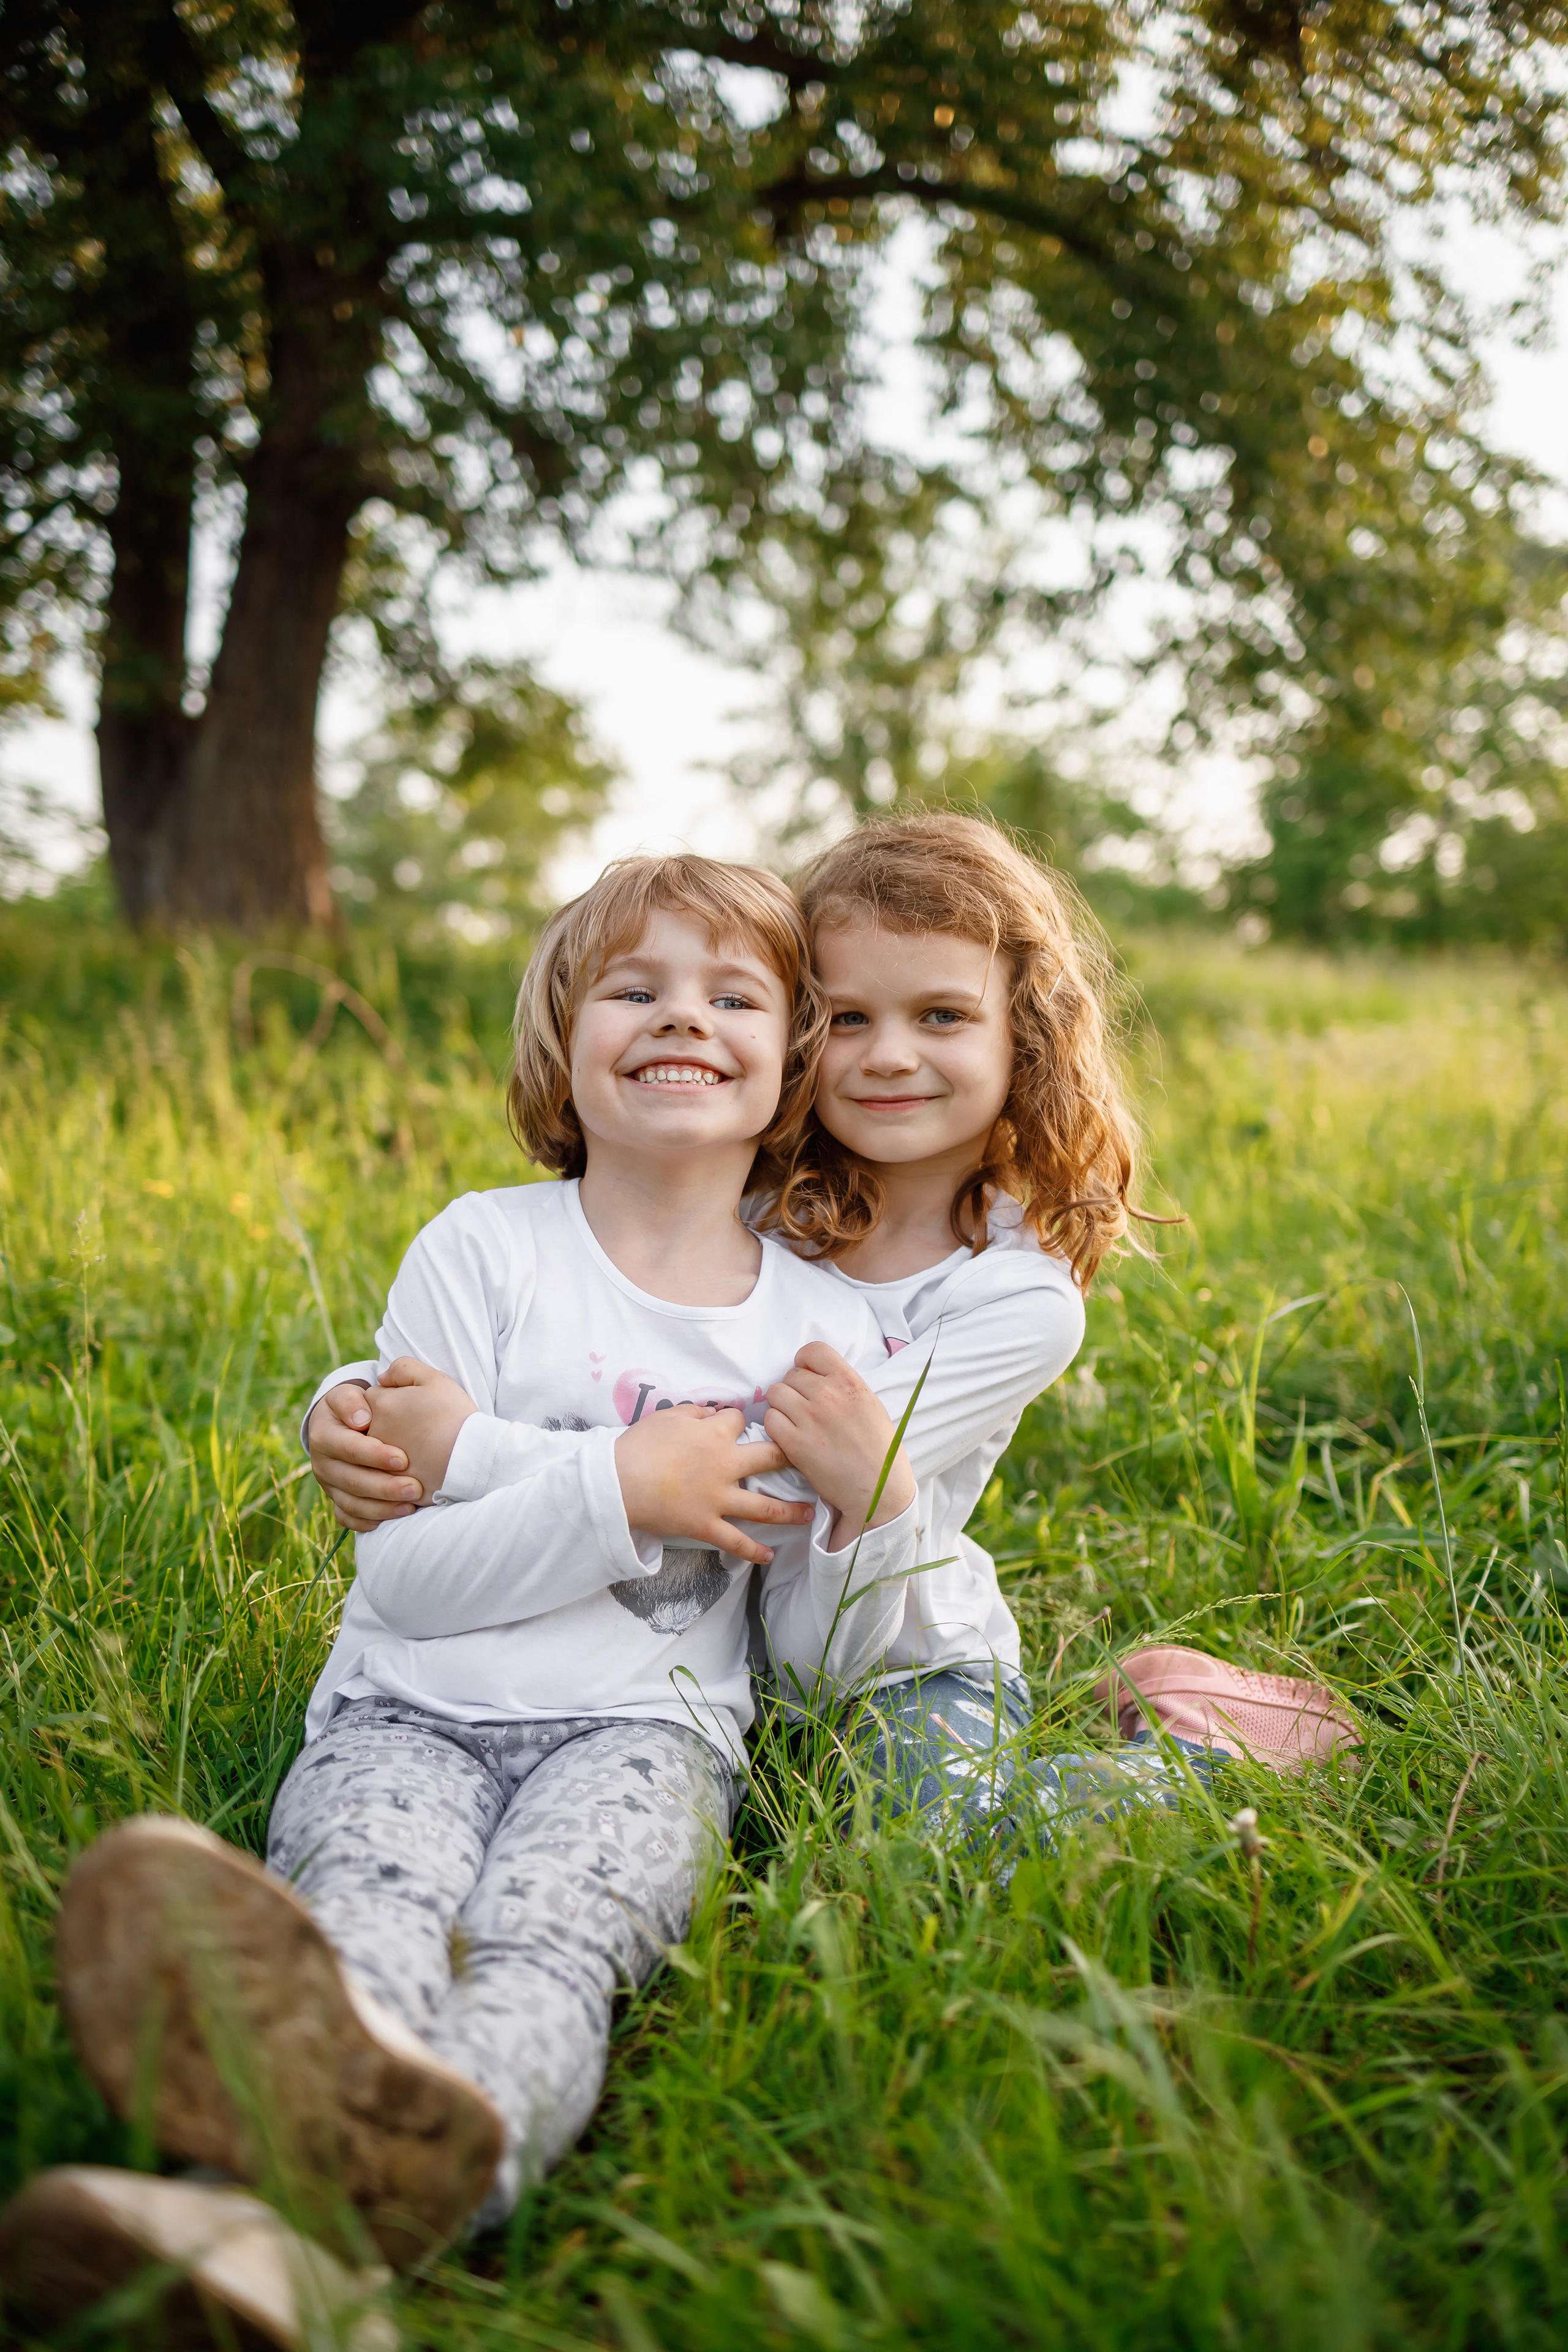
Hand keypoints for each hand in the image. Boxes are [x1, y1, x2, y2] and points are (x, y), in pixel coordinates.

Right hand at [307, 1382, 422, 1532]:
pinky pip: (348, 1517)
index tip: (404, 1459)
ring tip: (411, 1506)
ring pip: (351, 1504)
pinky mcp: (336, 1500)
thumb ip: (353, 1399)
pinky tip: (393, 1518)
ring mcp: (328, 1485)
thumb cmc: (355, 1406)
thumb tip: (362, 1418)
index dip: (375, 1455)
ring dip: (382, 1508)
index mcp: (323, 1435)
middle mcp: (322, 1463)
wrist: (342, 1424)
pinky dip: (369, 1521)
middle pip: (352, 1481)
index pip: (348, 1448)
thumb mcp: (348, 1394)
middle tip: (416, 1489)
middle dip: (385, 1487)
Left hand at [360, 1357, 480, 1503]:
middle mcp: (374, 1432)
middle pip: (371, 1424)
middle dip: (388, 1425)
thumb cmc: (455, 1416)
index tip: (413, 1408)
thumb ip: (403, 1369)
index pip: (372, 1397)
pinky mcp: (388, 1484)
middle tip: (417, 1428)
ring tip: (419, 1450)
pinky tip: (418, 1469)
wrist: (469, 1459)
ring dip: (390, 1450)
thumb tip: (382, 1377)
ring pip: (376, 1452)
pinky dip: (396, 1474)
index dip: (393, 1400)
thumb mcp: (435, 1379)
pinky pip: (382, 1477)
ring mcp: (378, 1461)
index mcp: (381, 1404)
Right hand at [614, 1405, 813, 1567]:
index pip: (739, 1420)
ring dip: (790, 1510)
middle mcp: (726, 1465)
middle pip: (770, 1457)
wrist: (619, 1481)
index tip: (739, 1425)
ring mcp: (719, 1498)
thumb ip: (695, 1414)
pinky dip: (753, 1552)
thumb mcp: (668, 1416)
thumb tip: (711, 1414)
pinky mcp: (706, 1525)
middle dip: (791, 1456)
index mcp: (716, 1435)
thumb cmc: (640, 1445)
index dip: (739, 1420)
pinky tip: (769, 1557)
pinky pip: (735, 1541)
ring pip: (765, 1506)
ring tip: (810, 1513)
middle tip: (809, 1459)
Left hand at [764, 1343, 916, 1547]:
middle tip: (805, 1410)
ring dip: (782, 1407)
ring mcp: (810, 1418)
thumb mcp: (870, 1404)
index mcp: (850, 1382)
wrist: (879, 1489)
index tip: (806, 1376)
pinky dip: (776, 1427)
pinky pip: (770, 1420)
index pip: (813, 1350)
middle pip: (790, 1376)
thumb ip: (843, 1385)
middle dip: (794, 1391)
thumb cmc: (879, 1449)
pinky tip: (790, 1437)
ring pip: (776, 1394)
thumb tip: (816, 1375)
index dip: (804, 1363)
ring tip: (796, 1423)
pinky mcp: (795, 1443)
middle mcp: (828, 1395)